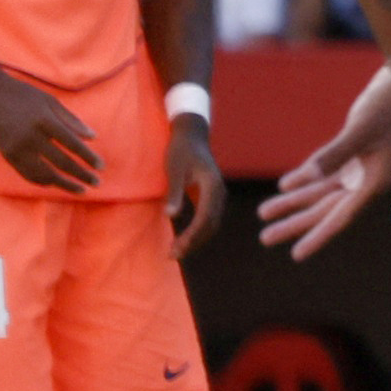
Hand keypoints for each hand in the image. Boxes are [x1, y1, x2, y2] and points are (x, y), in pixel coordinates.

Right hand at [0, 72, 102, 192]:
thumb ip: (71, 120)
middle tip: (97, 183)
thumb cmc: (23, 94)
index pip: (72, 145)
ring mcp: (17, 148)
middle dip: (81, 175)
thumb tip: (93, 137)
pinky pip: (26, 174)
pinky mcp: (6, 154)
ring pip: (44, 174)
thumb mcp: (50, 101)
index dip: (88, 158)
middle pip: (61, 162)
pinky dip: (42, 181)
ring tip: (80, 189)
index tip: (100, 167)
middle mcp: (31, 137)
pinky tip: (55, 184)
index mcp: (45, 121)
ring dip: (64, 184)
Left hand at [164, 115, 226, 257]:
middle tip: (173, 255)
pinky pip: (208, 220)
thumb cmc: (180, 150)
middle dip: (193, 243)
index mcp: (212, 186)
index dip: (192, 236)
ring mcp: (218, 196)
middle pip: (211, 226)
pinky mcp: (212, 198)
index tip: (177, 248)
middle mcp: (220, 193)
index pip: (205, 218)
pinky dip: (197, 232)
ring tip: (176, 251)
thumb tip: (171, 215)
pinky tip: (183, 239)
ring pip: (211, 225)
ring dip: (195, 240)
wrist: (191, 135)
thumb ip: (174, 192)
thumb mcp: (174, 169)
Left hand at [256, 57, 390, 257]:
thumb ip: (334, 154)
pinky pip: (326, 173)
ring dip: (295, 202)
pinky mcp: (357, 151)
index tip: (296, 255)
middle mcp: (369, 179)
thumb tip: (301, 181)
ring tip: (264, 214)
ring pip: (323, 192)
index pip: (341, 215)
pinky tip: (285, 187)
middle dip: (296, 223)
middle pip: (327, 208)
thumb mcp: (362, 127)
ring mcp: (362, 166)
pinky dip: (306, 179)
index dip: (318, 235)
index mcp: (376, 180)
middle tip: (266, 238)